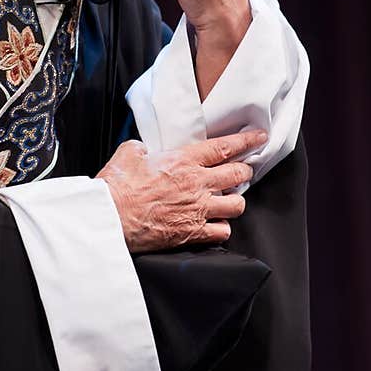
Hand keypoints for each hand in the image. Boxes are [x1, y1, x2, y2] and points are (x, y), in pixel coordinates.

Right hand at [96, 128, 266, 253]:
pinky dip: (222, 228)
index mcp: (183, 161)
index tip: (259, 138)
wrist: (111, 217)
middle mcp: (196, 183)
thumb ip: (143, 148)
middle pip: (238, 174)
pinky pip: (222, 232)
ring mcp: (197, 209)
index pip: (225, 147)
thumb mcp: (129, 153)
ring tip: (228, 200)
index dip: (246, 141)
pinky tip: (215, 225)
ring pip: (237, 205)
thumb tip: (145, 150)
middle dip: (245, 171)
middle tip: (244, 171)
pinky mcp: (192, 232)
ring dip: (235, 202)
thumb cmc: (118, 186)